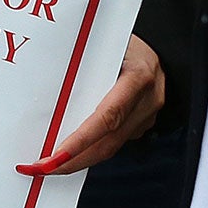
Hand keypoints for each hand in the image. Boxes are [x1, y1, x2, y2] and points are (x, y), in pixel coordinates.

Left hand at [17, 36, 164, 175]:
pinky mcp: (143, 124)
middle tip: (42, 168)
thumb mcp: (108, 43)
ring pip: (112, 147)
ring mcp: (148, 115)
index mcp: (138, 76)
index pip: (107, 116)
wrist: (166, 46)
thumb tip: (48, 87)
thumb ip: (86, 64)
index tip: (55, 156)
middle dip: (73, 160)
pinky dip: (91, 150)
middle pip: (108, 142)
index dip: (80, 140)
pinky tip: (71, 153)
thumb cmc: (128, 40)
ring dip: (80, 160)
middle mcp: (147, 100)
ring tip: (50, 166)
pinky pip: (115, 141)